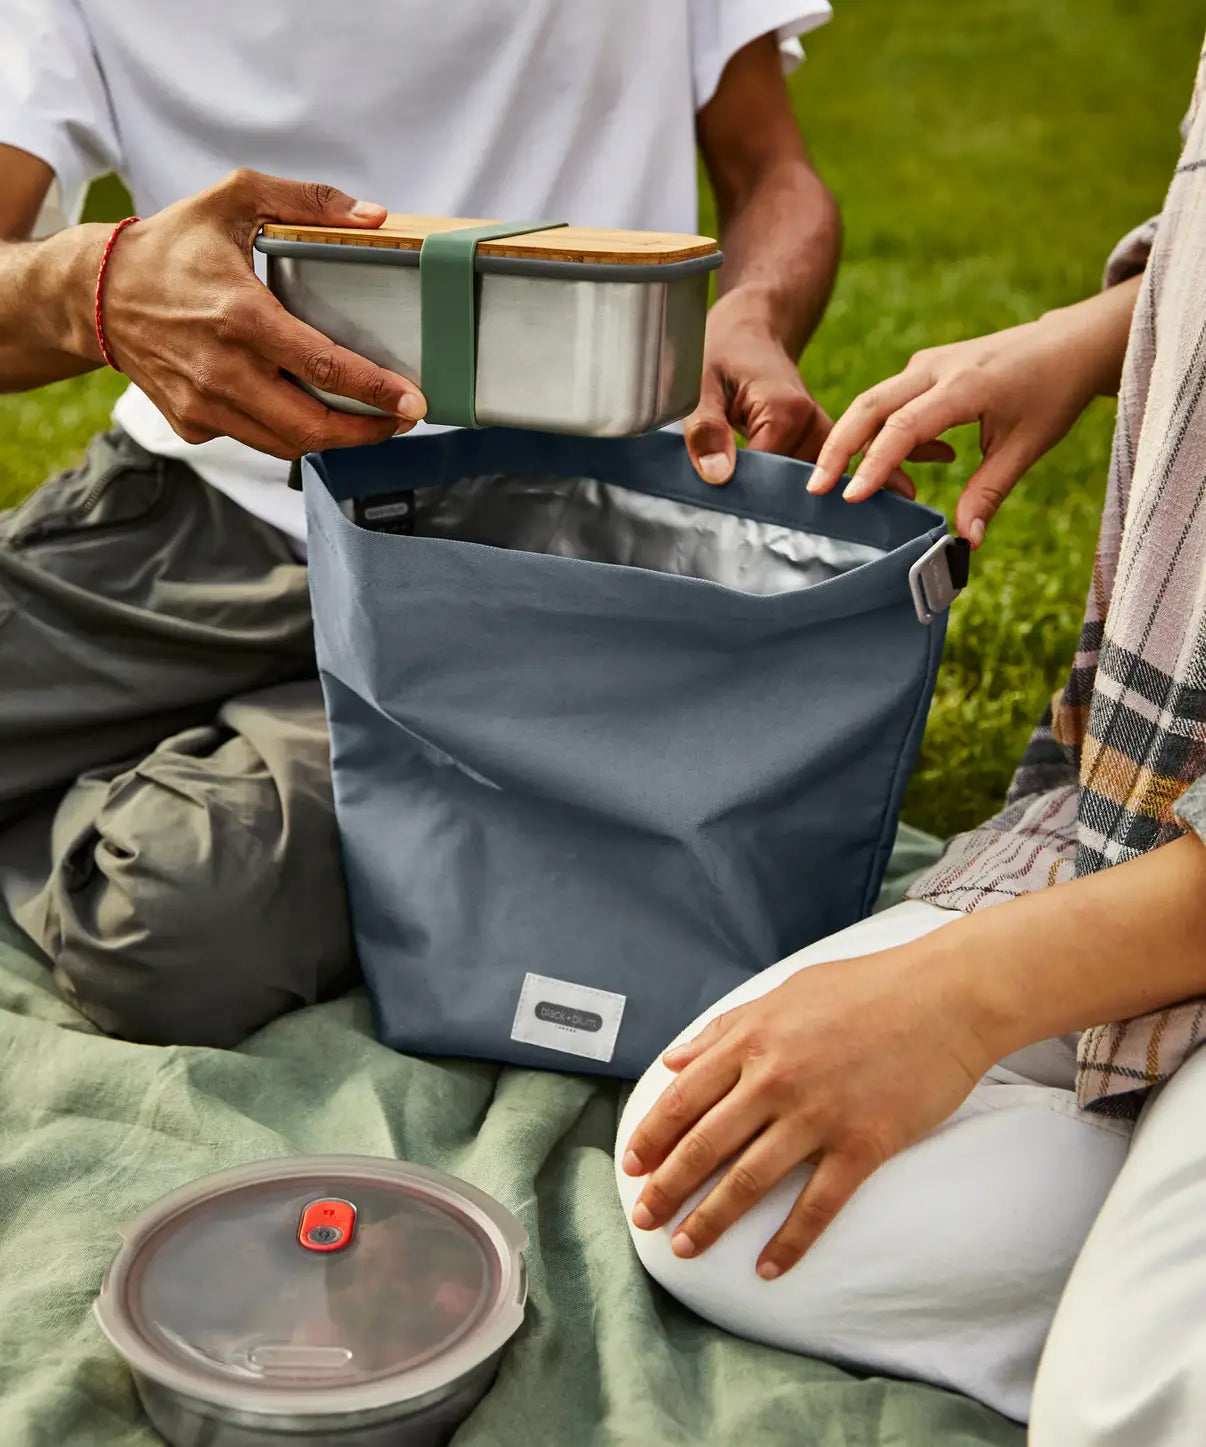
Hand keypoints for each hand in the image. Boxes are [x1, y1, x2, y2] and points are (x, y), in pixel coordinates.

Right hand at [89, 169, 427, 457]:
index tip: (412, 401)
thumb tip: (373, 216)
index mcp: (241, 317)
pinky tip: (307, 411)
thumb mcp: (233, 199)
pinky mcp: (193, 424)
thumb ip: (306, 201)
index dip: (376, 391)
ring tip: (367, 420)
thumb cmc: (170, 246)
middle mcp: (222, 370)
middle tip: (402, 419)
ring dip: (334, 438)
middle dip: (367, 431)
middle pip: (312, 427)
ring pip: (288, 444)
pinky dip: (288, 432)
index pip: (324, 368)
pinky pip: (256, 440)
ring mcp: (205, 404)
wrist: (97, 293)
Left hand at [620, 942, 993, 1278]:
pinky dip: (789, 1242)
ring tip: (685, 1247)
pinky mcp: (862, 1144)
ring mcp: (818, 1116)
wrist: (945, 996)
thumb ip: (726, 1028)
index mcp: (752, 1040)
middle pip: (705, 1146)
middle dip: (668, 1188)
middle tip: (644, 1219)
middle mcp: (774, 1080)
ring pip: (749, 1180)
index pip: (683, 1099)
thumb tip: (675, 1061)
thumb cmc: (866, 987)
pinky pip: (817, 1205)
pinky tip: (768, 1268)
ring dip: (711, 1220)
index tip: (631, 1166)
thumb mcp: (786, 992)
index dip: (652, 1136)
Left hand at [684, 291, 833, 485]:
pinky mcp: (822, 444)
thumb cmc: (720, 357)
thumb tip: (718, 476)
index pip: (766, 476)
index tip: (712, 495)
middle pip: (784, 485)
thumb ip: (705, 430)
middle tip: (721, 492)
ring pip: (795, 487)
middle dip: (753, 493)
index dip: (737, 490)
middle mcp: (815, 424)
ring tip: (739, 480)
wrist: (750, 334)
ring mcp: (824, 436)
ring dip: (767, 490)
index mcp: (787, 410)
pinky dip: (778, 484)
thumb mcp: (699, 388)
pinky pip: (802, 478)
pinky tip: (757, 480)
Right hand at [805, 279, 1141, 544]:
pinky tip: (901, 464)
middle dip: (838, 448)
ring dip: (851, 442)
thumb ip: (989, 492)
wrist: (1069, 343)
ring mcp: (926, 364)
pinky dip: (877, 433)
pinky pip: (888, 400)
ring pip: (872, 401)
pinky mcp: (924, 368)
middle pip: (870, 405)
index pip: (905, 426)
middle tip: (815, 489)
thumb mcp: (1027, 446)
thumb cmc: (1052, 393)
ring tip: (841, 484)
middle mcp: (936, 368)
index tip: (852, 496)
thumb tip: (966, 542)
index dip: (876, 463)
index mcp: (965, 385)